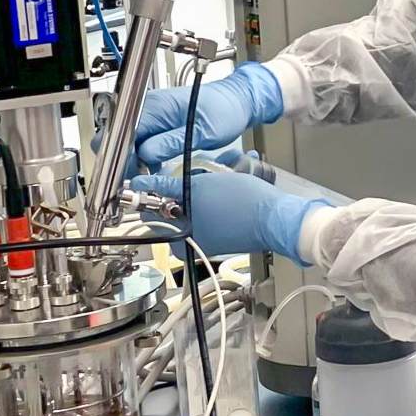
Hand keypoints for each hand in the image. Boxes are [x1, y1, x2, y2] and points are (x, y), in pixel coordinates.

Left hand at [129, 171, 327, 263]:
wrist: (277, 217)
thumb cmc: (240, 206)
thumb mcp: (196, 189)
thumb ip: (166, 188)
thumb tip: (138, 185)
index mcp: (179, 240)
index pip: (156, 210)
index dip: (159, 189)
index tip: (159, 178)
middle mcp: (194, 242)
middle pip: (180, 203)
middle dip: (190, 183)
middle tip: (201, 173)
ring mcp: (213, 236)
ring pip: (200, 202)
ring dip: (209, 183)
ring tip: (223, 173)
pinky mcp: (230, 229)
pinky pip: (217, 206)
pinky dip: (223, 191)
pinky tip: (234, 180)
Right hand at [130, 62, 284, 173]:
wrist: (237, 101)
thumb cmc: (224, 110)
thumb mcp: (201, 132)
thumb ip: (172, 143)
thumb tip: (146, 155)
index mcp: (157, 106)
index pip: (123, 132)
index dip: (124, 156)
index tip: (132, 174)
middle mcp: (150, 107)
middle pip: (122, 137)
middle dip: (126, 160)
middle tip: (139, 179)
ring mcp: (153, 113)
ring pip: (130, 140)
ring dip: (135, 160)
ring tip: (148, 176)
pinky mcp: (159, 121)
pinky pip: (143, 140)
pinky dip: (145, 155)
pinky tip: (155, 167)